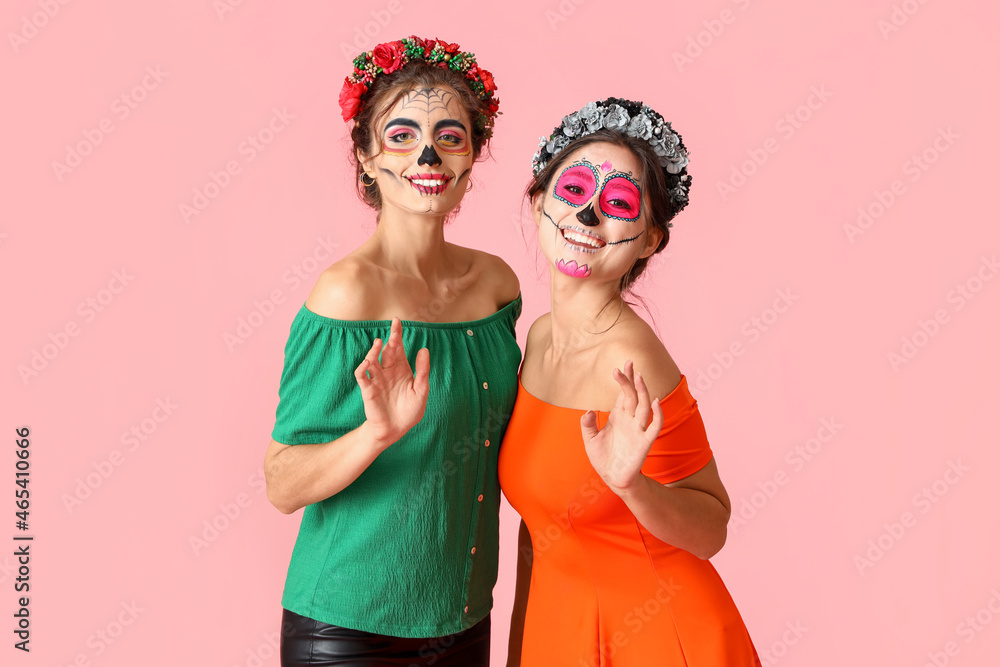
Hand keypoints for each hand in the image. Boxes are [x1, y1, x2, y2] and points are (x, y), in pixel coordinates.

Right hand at [353, 317, 429, 449]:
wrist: (395, 430)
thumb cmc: (410, 411)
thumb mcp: (421, 390)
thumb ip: (422, 370)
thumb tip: (424, 349)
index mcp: (402, 369)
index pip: (398, 348)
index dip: (397, 335)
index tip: (397, 321)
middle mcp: (388, 371)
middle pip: (387, 350)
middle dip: (391, 338)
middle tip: (394, 325)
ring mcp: (377, 379)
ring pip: (372, 359)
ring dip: (374, 350)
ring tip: (380, 342)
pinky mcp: (368, 389)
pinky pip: (362, 375)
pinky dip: (363, 367)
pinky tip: (368, 361)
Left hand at [580, 360, 663, 494]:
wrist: (612, 478)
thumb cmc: (602, 458)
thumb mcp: (590, 439)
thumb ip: (587, 425)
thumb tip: (588, 411)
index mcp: (618, 416)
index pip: (623, 394)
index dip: (625, 379)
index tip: (624, 364)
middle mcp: (629, 420)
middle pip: (632, 395)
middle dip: (630, 381)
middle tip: (627, 365)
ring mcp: (638, 430)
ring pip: (643, 406)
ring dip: (642, 391)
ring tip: (639, 377)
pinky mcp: (644, 442)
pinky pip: (654, 426)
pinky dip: (657, 414)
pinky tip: (654, 402)